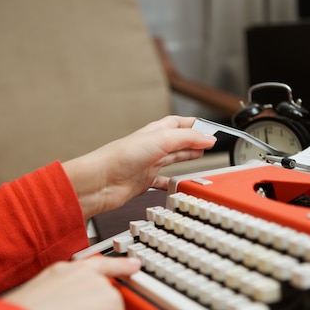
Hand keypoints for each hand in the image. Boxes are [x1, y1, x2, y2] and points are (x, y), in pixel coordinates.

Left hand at [62, 116, 215, 219]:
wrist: (100, 182)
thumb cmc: (120, 157)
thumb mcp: (161, 140)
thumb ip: (187, 139)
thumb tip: (208, 138)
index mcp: (154, 132)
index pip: (178, 123)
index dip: (194, 125)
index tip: (210, 129)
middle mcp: (150, 147)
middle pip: (177, 141)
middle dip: (193, 141)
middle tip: (209, 143)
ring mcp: (147, 165)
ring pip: (171, 159)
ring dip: (185, 158)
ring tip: (199, 157)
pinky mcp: (143, 182)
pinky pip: (162, 182)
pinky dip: (172, 183)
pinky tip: (178, 185)